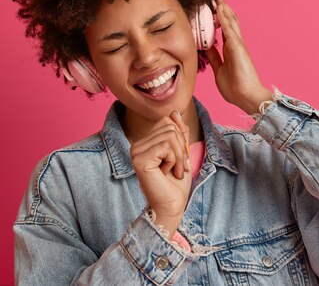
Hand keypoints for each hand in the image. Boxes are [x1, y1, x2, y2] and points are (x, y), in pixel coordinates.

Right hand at [130, 111, 191, 235]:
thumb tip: (174, 112)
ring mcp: (136, 151)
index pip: (167, 122)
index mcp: (145, 142)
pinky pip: (166, 146)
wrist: (171, 206)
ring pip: (170, 135)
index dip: (181, 138)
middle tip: (178, 167)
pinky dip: (174, 160)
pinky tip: (167, 173)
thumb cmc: (176, 183)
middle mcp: (137, 145)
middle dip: (181, 148)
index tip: (180, 159)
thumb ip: (179, 132)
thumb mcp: (181, 152)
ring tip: (174, 171)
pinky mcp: (140, 159)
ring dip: (179, 156)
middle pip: (170, 126)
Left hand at [205, 0, 272, 114]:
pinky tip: (220, 10)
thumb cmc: (235, 88)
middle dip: (223, 9)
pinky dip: (225, 20)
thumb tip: (207, 47)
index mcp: (231, 49)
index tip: (213, 8)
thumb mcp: (219, 70)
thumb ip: (214, 57)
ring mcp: (238, 45)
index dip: (220, 18)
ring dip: (225, 10)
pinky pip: (230, 31)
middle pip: (229, 22)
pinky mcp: (238, 48)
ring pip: (231, 23)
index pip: (224, 29)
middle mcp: (236, 45)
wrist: (245, 97)